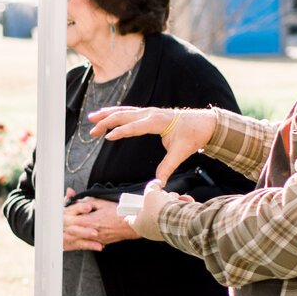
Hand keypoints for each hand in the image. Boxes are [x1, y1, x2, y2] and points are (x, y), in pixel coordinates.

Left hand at [61, 196, 134, 251]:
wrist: (133, 224)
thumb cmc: (119, 212)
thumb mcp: (101, 202)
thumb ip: (86, 202)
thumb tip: (76, 201)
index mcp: (90, 221)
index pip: (70, 220)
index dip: (63, 216)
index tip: (58, 214)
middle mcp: (91, 232)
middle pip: (71, 231)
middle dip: (62, 227)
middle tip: (55, 224)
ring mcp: (96, 239)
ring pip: (76, 240)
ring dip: (68, 236)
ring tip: (59, 234)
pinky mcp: (101, 242)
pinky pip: (86, 244)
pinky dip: (77, 243)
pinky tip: (70, 242)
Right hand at [87, 105, 217, 182]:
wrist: (204, 122)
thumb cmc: (193, 135)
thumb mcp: (181, 153)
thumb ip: (167, 167)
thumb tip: (159, 184)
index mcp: (157, 121)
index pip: (134, 126)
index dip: (120, 132)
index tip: (107, 137)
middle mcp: (151, 113)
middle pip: (124, 115)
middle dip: (106, 122)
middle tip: (92, 131)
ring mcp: (149, 111)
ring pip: (124, 110)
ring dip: (107, 114)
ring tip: (92, 118)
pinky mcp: (149, 113)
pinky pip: (129, 111)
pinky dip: (116, 112)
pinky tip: (106, 115)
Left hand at [132, 184, 194, 241]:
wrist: (181, 222)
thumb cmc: (160, 209)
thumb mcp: (151, 192)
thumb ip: (152, 186)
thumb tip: (156, 183)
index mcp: (138, 225)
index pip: (130, 217)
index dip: (133, 207)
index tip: (138, 201)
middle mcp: (149, 231)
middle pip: (151, 211)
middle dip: (158, 200)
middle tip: (161, 195)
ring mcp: (163, 232)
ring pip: (165, 212)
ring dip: (172, 202)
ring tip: (174, 199)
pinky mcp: (176, 231)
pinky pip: (177, 217)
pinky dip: (182, 208)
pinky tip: (185, 202)